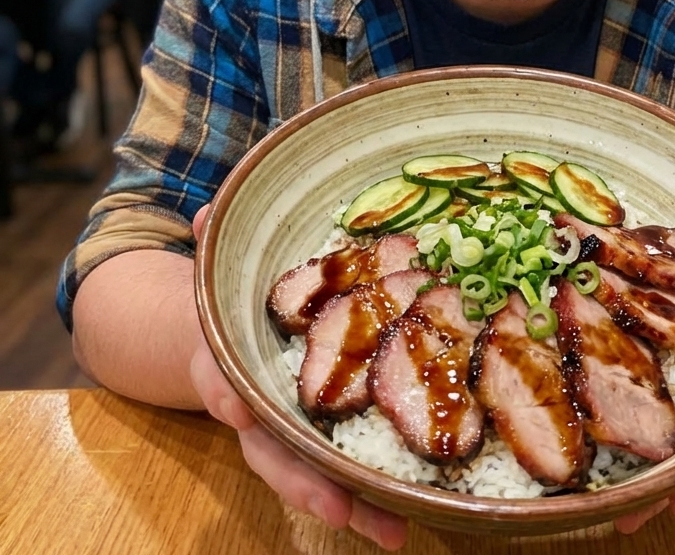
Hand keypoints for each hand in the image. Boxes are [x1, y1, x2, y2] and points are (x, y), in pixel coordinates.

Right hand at [190, 205, 407, 548]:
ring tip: (394, 531)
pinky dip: (367, 493)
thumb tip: (209, 209)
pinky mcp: (319, 433)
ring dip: (349, 503)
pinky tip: (408, 513)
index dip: (233, 395)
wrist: (211, 339)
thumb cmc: (227, 303)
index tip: (239, 409)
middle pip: (272, 450)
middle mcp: (253, 406)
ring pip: (309, 473)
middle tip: (341, 509)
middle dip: (304, 481)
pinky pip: (341, 464)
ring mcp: (286, 428)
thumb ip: (215, 244)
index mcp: (225, 362)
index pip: (223, 381)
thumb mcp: (220, 272)